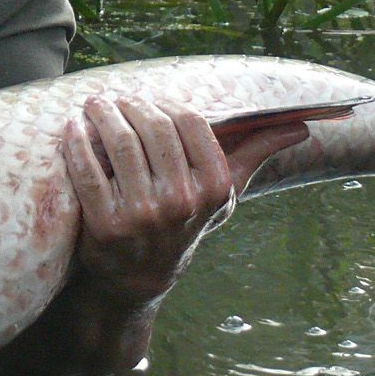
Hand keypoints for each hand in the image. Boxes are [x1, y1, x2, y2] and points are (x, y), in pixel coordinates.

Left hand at [62, 94, 310, 302]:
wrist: (138, 277)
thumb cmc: (184, 222)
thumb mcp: (221, 195)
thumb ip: (254, 155)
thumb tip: (301, 128)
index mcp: (213, 189)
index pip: (190, 122)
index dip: (166, 105)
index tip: (149, 101)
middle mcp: (181, 202)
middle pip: (153, 128)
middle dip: (131, 105)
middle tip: (115, 98)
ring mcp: (142, 215)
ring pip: (120, 144)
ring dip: (103, 115)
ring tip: (94, 105)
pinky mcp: (104, 225)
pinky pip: (87, 171)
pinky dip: (77, 143)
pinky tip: (73, 128)